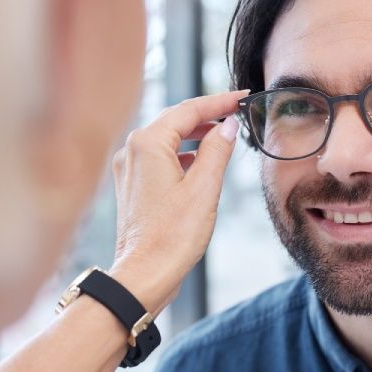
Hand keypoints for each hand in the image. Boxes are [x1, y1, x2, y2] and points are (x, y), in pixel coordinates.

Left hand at [108, 89, 246, 314]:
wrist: (144, 275)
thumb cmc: (172, 237)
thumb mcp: (204, 189)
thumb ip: (217, 151)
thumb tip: (227, 127)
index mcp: (147, 144)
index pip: (188, 110)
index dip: (218, 102)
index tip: (242, 96)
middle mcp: (132, 151)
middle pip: (174, 121)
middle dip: (206, 115)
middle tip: (236, 110)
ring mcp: (129, 170)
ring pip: (166, 140)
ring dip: (195, 135)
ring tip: (222, 134)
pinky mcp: (132, 188)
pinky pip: (159, 159)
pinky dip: (182, 155)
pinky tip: (199, 163)